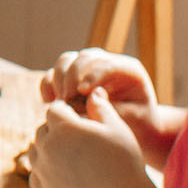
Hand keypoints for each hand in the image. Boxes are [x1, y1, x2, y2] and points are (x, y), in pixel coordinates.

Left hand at [25, 88, 152, 187]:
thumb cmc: (124, 161)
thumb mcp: (117, 127)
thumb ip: (100, 107)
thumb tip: (91, 91)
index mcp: (64, 127)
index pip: (54, 109)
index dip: (66, 111)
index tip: (79, 118)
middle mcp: (48, 146)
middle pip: (43, 129)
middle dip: (57, 130)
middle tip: (77, 139)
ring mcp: (43, 169)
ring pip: (35, 150)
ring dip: (47, 149)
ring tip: (70, 155)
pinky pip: (35, 174)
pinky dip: (44, 173)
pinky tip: (62, 173)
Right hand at [40, 48, 181, 166]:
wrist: (137, 130)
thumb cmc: (138, 124)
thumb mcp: (131, 117)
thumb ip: (107, 108)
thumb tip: (79, 102)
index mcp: (128, 69)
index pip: (105, 63)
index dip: (92, 75)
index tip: (82, 92)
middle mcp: (106, 63)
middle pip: (82, 58)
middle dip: (71, 77)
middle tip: (67, 99)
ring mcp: (88, 69)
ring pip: (66, 61)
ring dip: (58, 79)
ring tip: (60, 102)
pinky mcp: (73, 79)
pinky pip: (54, 74)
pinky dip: (48, 85)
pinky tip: (49, 101)